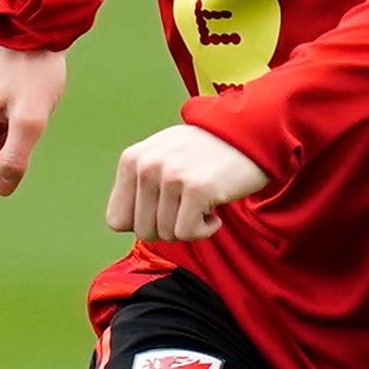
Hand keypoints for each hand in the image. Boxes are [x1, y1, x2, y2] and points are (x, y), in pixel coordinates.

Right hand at [0, 40, 68, 194]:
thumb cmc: (34, 72)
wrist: (32, 28)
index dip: (12, 160)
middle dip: (7, 144)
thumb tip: (2, 189)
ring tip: (17, 102)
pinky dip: (1, 119)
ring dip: (6, 131)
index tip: (23, 128)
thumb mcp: (31, 121)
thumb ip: (16, 160)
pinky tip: (10, 96)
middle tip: (21, 112)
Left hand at [105, 121, 273, 241]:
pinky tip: (216, 206)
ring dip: (191, 226)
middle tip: (190, 204)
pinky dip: (206, 229)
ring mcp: (171, 176)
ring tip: (205, 199)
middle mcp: (147, 165)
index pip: (117, 220)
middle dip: (169, 227)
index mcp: (132, 159)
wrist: (252, 133)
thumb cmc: (207, 151)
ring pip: (167, 234)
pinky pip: (189, 233)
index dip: (145, 221)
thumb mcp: (162, 155)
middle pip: (143, 232)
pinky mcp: (197, 188)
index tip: (167, 207)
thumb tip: (118, 223)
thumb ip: (138, 183)